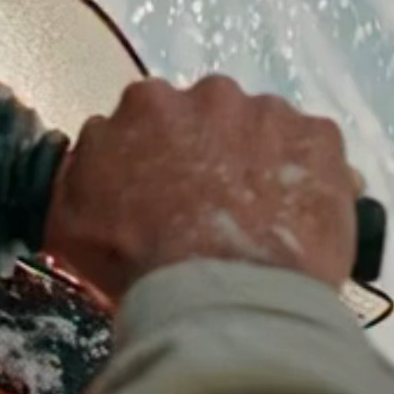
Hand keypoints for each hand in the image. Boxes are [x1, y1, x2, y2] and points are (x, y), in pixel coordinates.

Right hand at [44, 75, 360, 303]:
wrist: (223, 301)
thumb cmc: (141, 263)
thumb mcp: (71, 219)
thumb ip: (80, 169)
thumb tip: (98, 147)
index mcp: (147, 103)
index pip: (150, 119)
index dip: (157, 157)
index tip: (165, 193)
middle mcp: (210, 93)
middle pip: (210, 118)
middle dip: (211, 153)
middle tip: (215, 210)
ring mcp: (272, 112)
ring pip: (265, 131)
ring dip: (261, 163)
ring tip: (261, 222)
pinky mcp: (322, 138)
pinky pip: (316, 153)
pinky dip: (312, 179)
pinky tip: (300, 221)